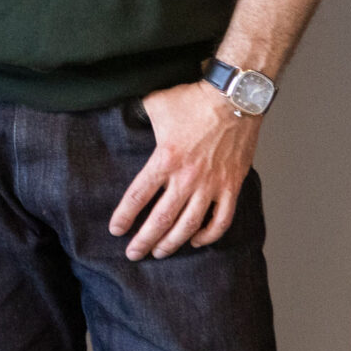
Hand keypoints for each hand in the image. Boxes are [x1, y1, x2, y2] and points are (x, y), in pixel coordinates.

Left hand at [109, 79, 262, 258]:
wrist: (233, 96)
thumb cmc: (193, 98)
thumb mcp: (155, 103)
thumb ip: (136, 115)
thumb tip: (122, 117)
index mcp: (165, 159)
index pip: (138, 196)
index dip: (124, 217)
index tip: (116, 230)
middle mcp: (187, 177)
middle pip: (161, 219)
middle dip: (144, 241)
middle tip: (133, 254)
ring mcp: (212, 184)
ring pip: (189, 226)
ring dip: (172, 243)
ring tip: (160, 253)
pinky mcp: (232, 186)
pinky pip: (221, 220)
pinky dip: (209, 235)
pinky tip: (196, 240)